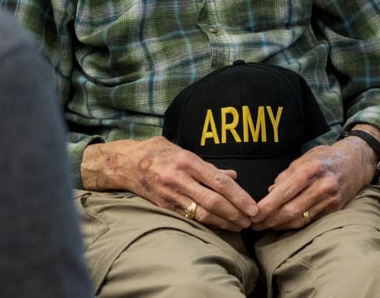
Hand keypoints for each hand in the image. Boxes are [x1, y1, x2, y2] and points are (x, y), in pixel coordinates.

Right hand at [81, 137, 258, 229]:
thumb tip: (233, 175)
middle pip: (213, 200)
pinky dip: (208, 223)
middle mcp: (179, 178)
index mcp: (187, 160)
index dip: (239, 196)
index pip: (218, 181)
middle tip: (251, 221)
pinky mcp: (163, 206)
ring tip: (240, 226)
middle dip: (236, 213)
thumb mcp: (183, 151)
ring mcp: (170, 193)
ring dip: (224, 222)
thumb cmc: (159, 153)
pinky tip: (221, 227)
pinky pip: (190, 217)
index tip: (253, 206)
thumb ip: (208, 166)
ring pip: (202, 213)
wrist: (126, 163)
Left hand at [249, 135, 373, 230]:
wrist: (356, 162)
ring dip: (280, 225)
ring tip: (264, 226)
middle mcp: (322, 186)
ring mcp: (330, 200)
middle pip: (291, 209)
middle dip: (270, 219)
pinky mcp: (335, 210)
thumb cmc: (325, 157)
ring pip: (300, 219)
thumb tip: (270, 191)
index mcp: (311, 169)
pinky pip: (310, 221)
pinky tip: (282, 225)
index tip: (253, 212)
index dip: (267, 205)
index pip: (285, 191)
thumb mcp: (305, 157)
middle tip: (254, 224)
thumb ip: (287, 174)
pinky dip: (294, 225)